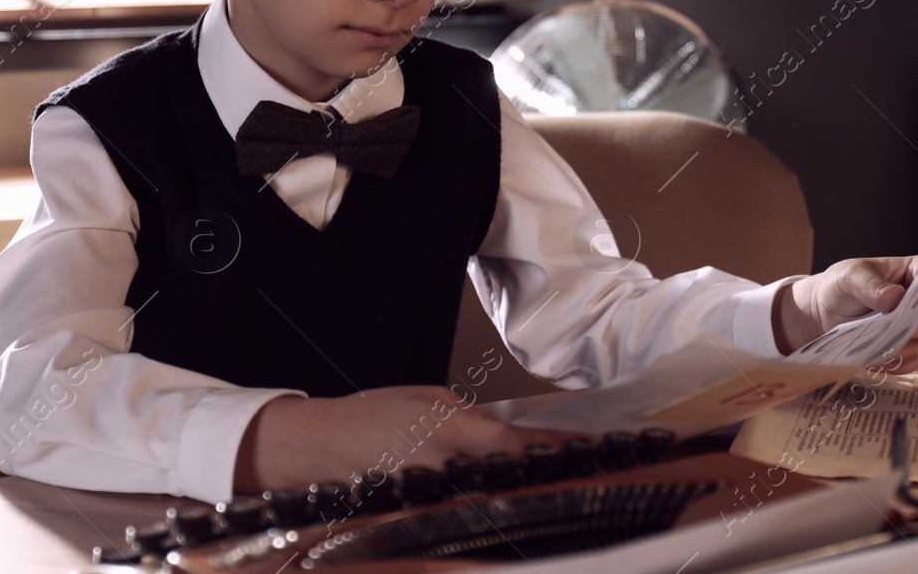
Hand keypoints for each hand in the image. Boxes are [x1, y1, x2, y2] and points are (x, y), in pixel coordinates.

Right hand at [233, 386, 589, 496]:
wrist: (320, 446)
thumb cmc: (372, 415)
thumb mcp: (430, 399)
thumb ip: (476, 421)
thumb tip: (518, 441)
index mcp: (452, 430)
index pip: (522, 446)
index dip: (565, 450)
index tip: (598, 451)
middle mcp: (447, 469)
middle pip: (515, 485)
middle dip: (551, 482)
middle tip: (590, 476)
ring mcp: (433, 500)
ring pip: (493, 507)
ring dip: (523, 502)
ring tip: (555, 497)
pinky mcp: (420, 518)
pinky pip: (465, 518)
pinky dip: (488, 514)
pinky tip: (503, 509)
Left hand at [771, 255, 917, 371]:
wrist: (823, 314)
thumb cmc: (840, 287)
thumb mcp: (850, 277)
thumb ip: (871, 285)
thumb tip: (894, 296)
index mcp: (913, 271)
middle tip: (895, 328)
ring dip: (906, 346)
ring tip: (878, 343)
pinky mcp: (911, 348)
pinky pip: (916, 360)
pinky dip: (898, 362)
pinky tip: (877, 356)